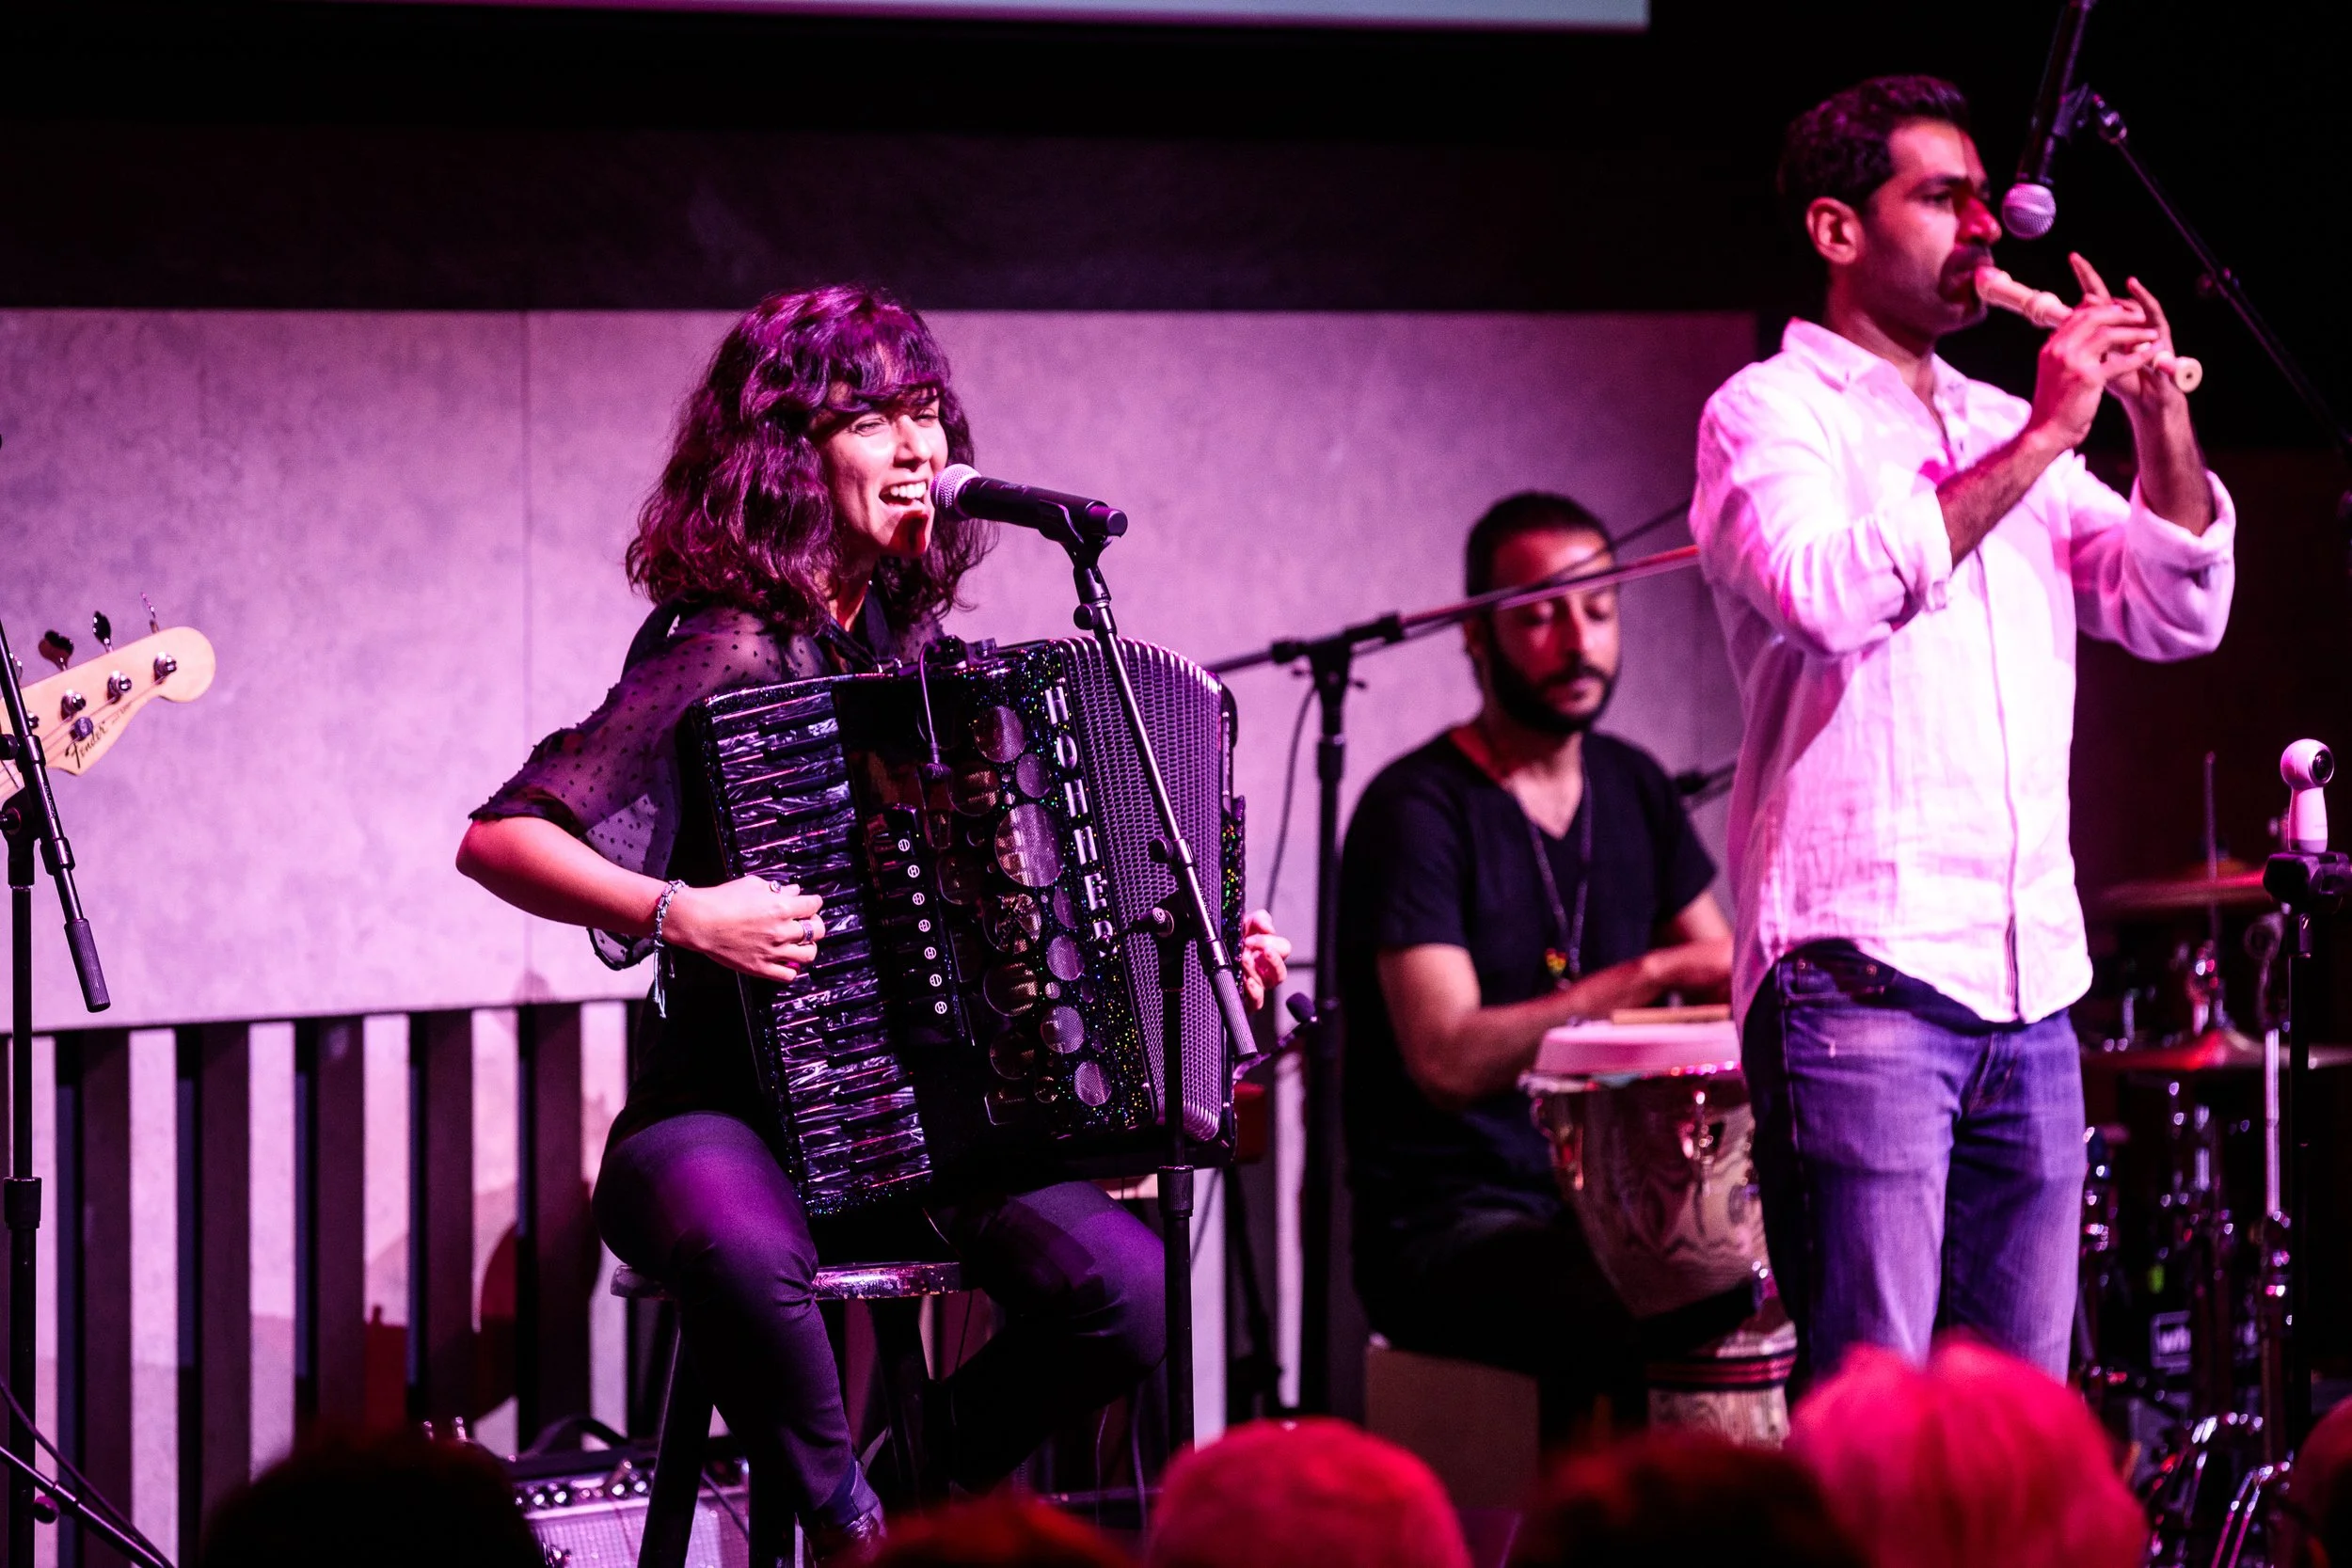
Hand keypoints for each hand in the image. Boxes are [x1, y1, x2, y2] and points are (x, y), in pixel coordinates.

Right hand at [662, 875, 824, 982]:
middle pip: (817, 930)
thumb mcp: (753, 885)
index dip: (814, 902)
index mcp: (781, 907)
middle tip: (808, 922)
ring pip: (809, 954)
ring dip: (808, 947)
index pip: (813, 905)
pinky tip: (787, 960)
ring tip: (800, 943)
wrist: (699, 921)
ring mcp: (773, 951)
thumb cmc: (722, 900)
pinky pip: (789, 975)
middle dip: (815, 924)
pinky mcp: (761, 968)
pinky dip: (793, 969)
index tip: (810, 903)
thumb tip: (793, 891)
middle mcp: (782, 930)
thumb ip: (777, 889)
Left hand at [1237, 909, 1290, 1009]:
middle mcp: (1266, 971)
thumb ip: (1260, 920)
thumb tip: (1269, 929)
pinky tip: (1247, 982)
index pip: (1283, 949)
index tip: (1249, 938)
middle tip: (1249, 947)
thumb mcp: (1245, 923)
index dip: (1270, 942)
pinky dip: (1255, 992)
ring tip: (1242, 959)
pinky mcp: (1246, 1000)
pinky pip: (1257, 1002)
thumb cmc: (1232, 938)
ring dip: (1255, 970)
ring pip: (1268, 984)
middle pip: (1281, 971)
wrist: (1210, 952)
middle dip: (1269, 959)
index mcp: (1269, 953)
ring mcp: (1257, 986)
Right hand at [2023, 260, 2159, 453]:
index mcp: (2051, 348)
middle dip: (2121, 315)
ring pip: (2108, 335)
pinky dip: (2140, 356)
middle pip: (2093, 318)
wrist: (2046, 432)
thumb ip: (2065, 354)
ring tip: (2152, 334)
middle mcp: (2059, 350)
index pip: (2077, 316)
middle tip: (2140, 317)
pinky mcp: (2087, 379)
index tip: (2120, 311)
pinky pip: (2120, 362)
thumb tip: (2079, 340)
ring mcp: (2072, 363)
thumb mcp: (2053, 373)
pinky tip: (2153, 353)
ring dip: (2134, 333)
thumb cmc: (2053, 407)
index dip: (2102, 309)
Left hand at [2070, 252, 2183, 419]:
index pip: (2087, 303)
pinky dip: (2143, 298)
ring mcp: (2140, 326)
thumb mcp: (2095, 363)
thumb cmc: (2121, 381)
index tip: (2066, 262)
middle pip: (2103, 295)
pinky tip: (2132, 286)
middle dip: (2089, 276)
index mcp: (2104, 330)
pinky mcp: (2160, 332)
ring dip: (2115, 292)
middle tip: (2074, 259)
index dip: (2077, 285)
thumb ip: (2083, 344)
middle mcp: (2121, 323)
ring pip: (2126, 302)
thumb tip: (2058, 329)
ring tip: (2113, 281)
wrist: (2146, 399)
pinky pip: (2152, 311)